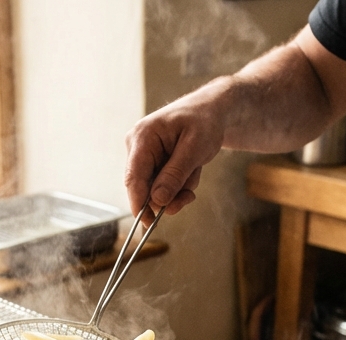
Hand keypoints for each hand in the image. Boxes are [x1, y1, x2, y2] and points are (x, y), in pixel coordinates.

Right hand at [123, 95, 224, 220]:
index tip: (147, 223)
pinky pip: (162, 184)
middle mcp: (137, 146)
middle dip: (169, 195)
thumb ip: (175, 175)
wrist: (211, 111)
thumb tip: (158, 201)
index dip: (138, 202)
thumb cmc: (204, 122)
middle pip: (144, 186)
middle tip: (189, 196)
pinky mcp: (151, 162)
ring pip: (155, 189)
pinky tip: (190, 170)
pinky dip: (178, 184)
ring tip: (194, 171)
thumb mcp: (194, 149)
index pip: (134, 177)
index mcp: (143, 137)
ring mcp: (143, 155)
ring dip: (178, 188)